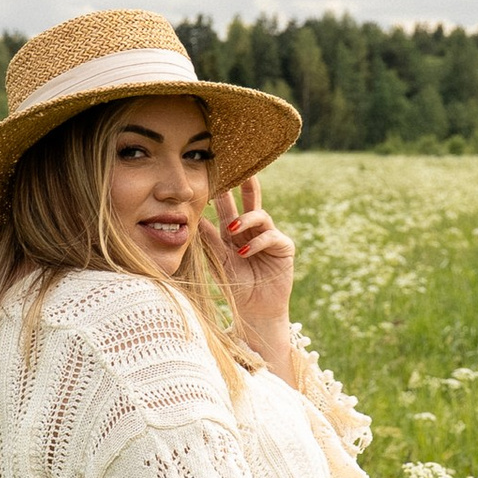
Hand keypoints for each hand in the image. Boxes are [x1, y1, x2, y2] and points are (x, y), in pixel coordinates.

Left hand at [216, 179, 297, 365]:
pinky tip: (245, 252)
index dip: (221, 189)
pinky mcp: (283, 247)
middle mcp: (251, 230)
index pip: (226, 205)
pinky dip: (257, 243)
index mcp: (233, 231)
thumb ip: (211, 241)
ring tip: (231, 229)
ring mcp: (269, 236)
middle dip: (245, 182)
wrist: (256, 312)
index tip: (211, 171)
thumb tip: (195, 219)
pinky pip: (271, 236)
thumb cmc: (236, 287)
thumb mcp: (219, 262)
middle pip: (249, 199)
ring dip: (245, 220)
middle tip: (240, 166)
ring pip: (259, 215)